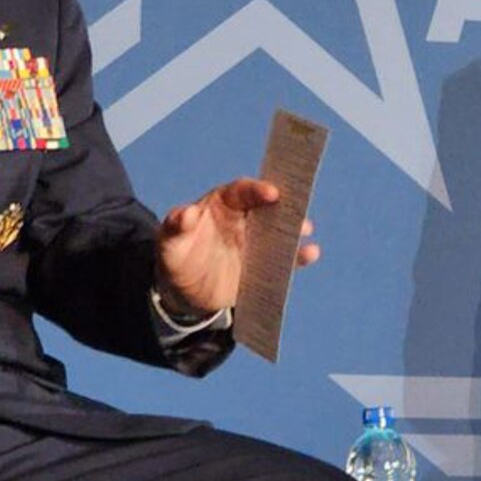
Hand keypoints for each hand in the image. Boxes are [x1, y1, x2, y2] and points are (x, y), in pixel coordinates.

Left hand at [156, 177, 318, 313]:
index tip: (272, 192)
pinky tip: (310, 253)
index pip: (242, 191)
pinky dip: (298, 256)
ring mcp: (256, 241)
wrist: (184, 291)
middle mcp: (245, 218)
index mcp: (223, 203)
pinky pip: (285, 258)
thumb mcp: (170, 241)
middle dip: (284, 204)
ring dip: (294, 228)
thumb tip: (186, 213)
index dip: (258, 189)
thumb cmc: (176, 256)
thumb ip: (176, 225)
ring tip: (304, 228)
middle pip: (268, 206)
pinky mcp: (263, 264)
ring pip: (280, 230)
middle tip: (298, 206)